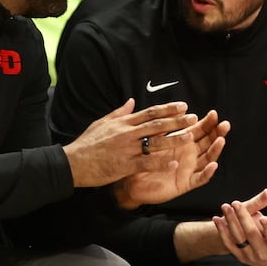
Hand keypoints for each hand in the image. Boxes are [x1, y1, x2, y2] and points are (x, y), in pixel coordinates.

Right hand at [63, 99, 200, 187]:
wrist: (73, 162)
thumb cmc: (87, 143)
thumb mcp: (101, 123)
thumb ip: (119, 112)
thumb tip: (131, 100)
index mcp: (123, 123)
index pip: (150, 113)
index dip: (168, 109)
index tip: (183, 106)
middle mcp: (127, 134)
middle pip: (156, 125)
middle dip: (176, 121)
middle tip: (193, 118)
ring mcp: (126, 149)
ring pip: (154, 143)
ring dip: (173, 139)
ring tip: (189, 137)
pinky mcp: (123, 165)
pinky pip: (145, 163)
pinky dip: (159, 163)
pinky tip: (172, 163)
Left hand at [114, 110, 228, 208]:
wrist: (134, 183)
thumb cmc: (143, 161)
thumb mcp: (153, 141)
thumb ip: (162, 128)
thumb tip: (171, 112)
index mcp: (182, 143)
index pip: (200, 130)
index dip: (208, 123)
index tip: (214, 113)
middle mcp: (189, 155)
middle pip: (208, 142)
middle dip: (217, 133)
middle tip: (224, 124)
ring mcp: (189, 169)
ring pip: (207, 158)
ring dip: (215, 149)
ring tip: (221, 140)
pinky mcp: (186, 183)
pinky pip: (199, 178)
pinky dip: (207, 172)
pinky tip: (212, 165)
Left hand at [213, 189, 266, 265]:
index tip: (264, 218)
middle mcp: (263, 256)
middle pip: (252, 236)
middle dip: (243, 219)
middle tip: (238, 203)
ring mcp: (251, 257)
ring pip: (239, 238)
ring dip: (231, 222)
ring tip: (226, 207)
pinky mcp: (242, 256)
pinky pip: (230, 244)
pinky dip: (222, 232)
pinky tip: (217, 219)